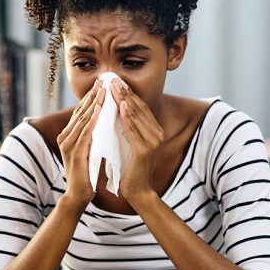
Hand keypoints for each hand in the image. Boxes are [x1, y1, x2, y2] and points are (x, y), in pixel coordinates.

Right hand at [57, 79, 104, 207]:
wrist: (79, 195)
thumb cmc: (87, 174)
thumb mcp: (90, 150)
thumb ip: (92, 136)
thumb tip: (103, 122)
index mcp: (69, 135)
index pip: (81, 112)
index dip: (92, 97)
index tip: (103, 84)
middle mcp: (65, 137)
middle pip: (80, 111)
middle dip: (92, 95)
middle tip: (103, 80)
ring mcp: (68, 145)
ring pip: (82, 119)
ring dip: (93, 104)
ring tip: (103, 91)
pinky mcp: (75, 154)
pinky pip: (85, 133)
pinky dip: (92, 121)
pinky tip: (100, 112)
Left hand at [110, 78, 163, 205]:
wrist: (137, 191)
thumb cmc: (130, 168)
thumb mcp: (129, 144)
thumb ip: (128, 129)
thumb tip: (117, 110)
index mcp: (154, 131)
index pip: (140, 107)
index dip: (128, 93)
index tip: (115, 81)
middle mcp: (156, 134)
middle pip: (139, 108)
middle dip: (125, 92)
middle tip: (113, 78)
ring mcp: (153, 142)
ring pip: (136, 116)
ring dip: (124, 100)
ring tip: (113, 87)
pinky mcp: (145, 150)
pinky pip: (134, 130)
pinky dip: (127, 117)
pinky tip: (121, 106)